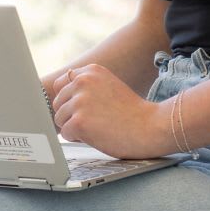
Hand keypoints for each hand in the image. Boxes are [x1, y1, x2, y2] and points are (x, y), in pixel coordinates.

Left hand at [45, 65, 173, 158]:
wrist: (152, 127)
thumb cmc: (132, 112)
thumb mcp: (108, 87)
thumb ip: (87, 87)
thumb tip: (60, 96)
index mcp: (90, 71)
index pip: (61, 84)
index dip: (68, 100)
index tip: (82, 109)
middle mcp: (83, 81)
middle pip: (57, 102)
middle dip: (70, 115)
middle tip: (94, 121)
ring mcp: (80, 101)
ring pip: (59, 118)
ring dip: (74, 127)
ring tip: (97, 128)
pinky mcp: (79, 121)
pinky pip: (65, 133)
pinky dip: (77, 139)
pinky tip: (96, 135)